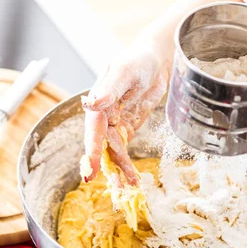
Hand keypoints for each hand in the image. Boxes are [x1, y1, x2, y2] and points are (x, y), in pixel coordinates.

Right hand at [80, 37, 170, 185]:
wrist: (155, 60)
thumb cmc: (138, 60)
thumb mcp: (125, 71)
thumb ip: (110, 88)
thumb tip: (92, 103)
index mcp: (99, 104)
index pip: (94, 131)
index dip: (92, 151)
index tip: (91, 170)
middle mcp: (103, 117)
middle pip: (102, 146)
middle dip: (106, 167)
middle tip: (114, 185)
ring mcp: (115, 124)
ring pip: (113, 152)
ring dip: (119, 170)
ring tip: (127, 187)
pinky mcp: (127, 129)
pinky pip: (124, 150)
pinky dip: (127, 165)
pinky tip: (133, 180)